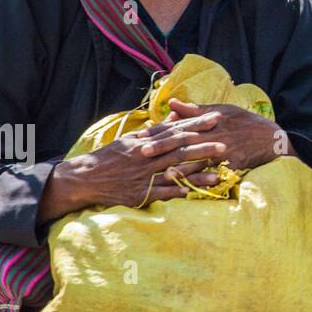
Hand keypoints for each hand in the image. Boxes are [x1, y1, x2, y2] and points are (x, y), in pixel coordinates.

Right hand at [40, 125, 226, 219]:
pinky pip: (160, 193)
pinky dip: (175, 192)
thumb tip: (175, 117)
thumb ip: (155, 130)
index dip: (197, 123)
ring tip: (219, 175)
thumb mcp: (131, 138)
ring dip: (197, 174)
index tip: (217, 117)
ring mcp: (143, 176)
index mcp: (146, 142)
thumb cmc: (111, 156)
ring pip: (175, 173)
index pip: (176, 130)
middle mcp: (146, 157)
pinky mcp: (138, 194)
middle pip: (180, 150)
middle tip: (226, 145)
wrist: (85, 178)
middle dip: (203, 147)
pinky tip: (192, 193)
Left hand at [139, 99, 289, 171]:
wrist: (269, 137)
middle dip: (162, 146)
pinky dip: (199, 179)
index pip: (179, 126)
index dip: (159, 131)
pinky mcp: (231, 164)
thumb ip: (195, 109)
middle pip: (184, 141)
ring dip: (178, 166)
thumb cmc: (243, 122)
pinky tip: (189, 185)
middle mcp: (213, 135)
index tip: (141, 136)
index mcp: (208, 121)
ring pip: (197, 159)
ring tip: (161, 172)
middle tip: (141, 152)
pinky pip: (213, 173)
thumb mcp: (221, 110)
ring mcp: (222, 151)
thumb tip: (171, 103)